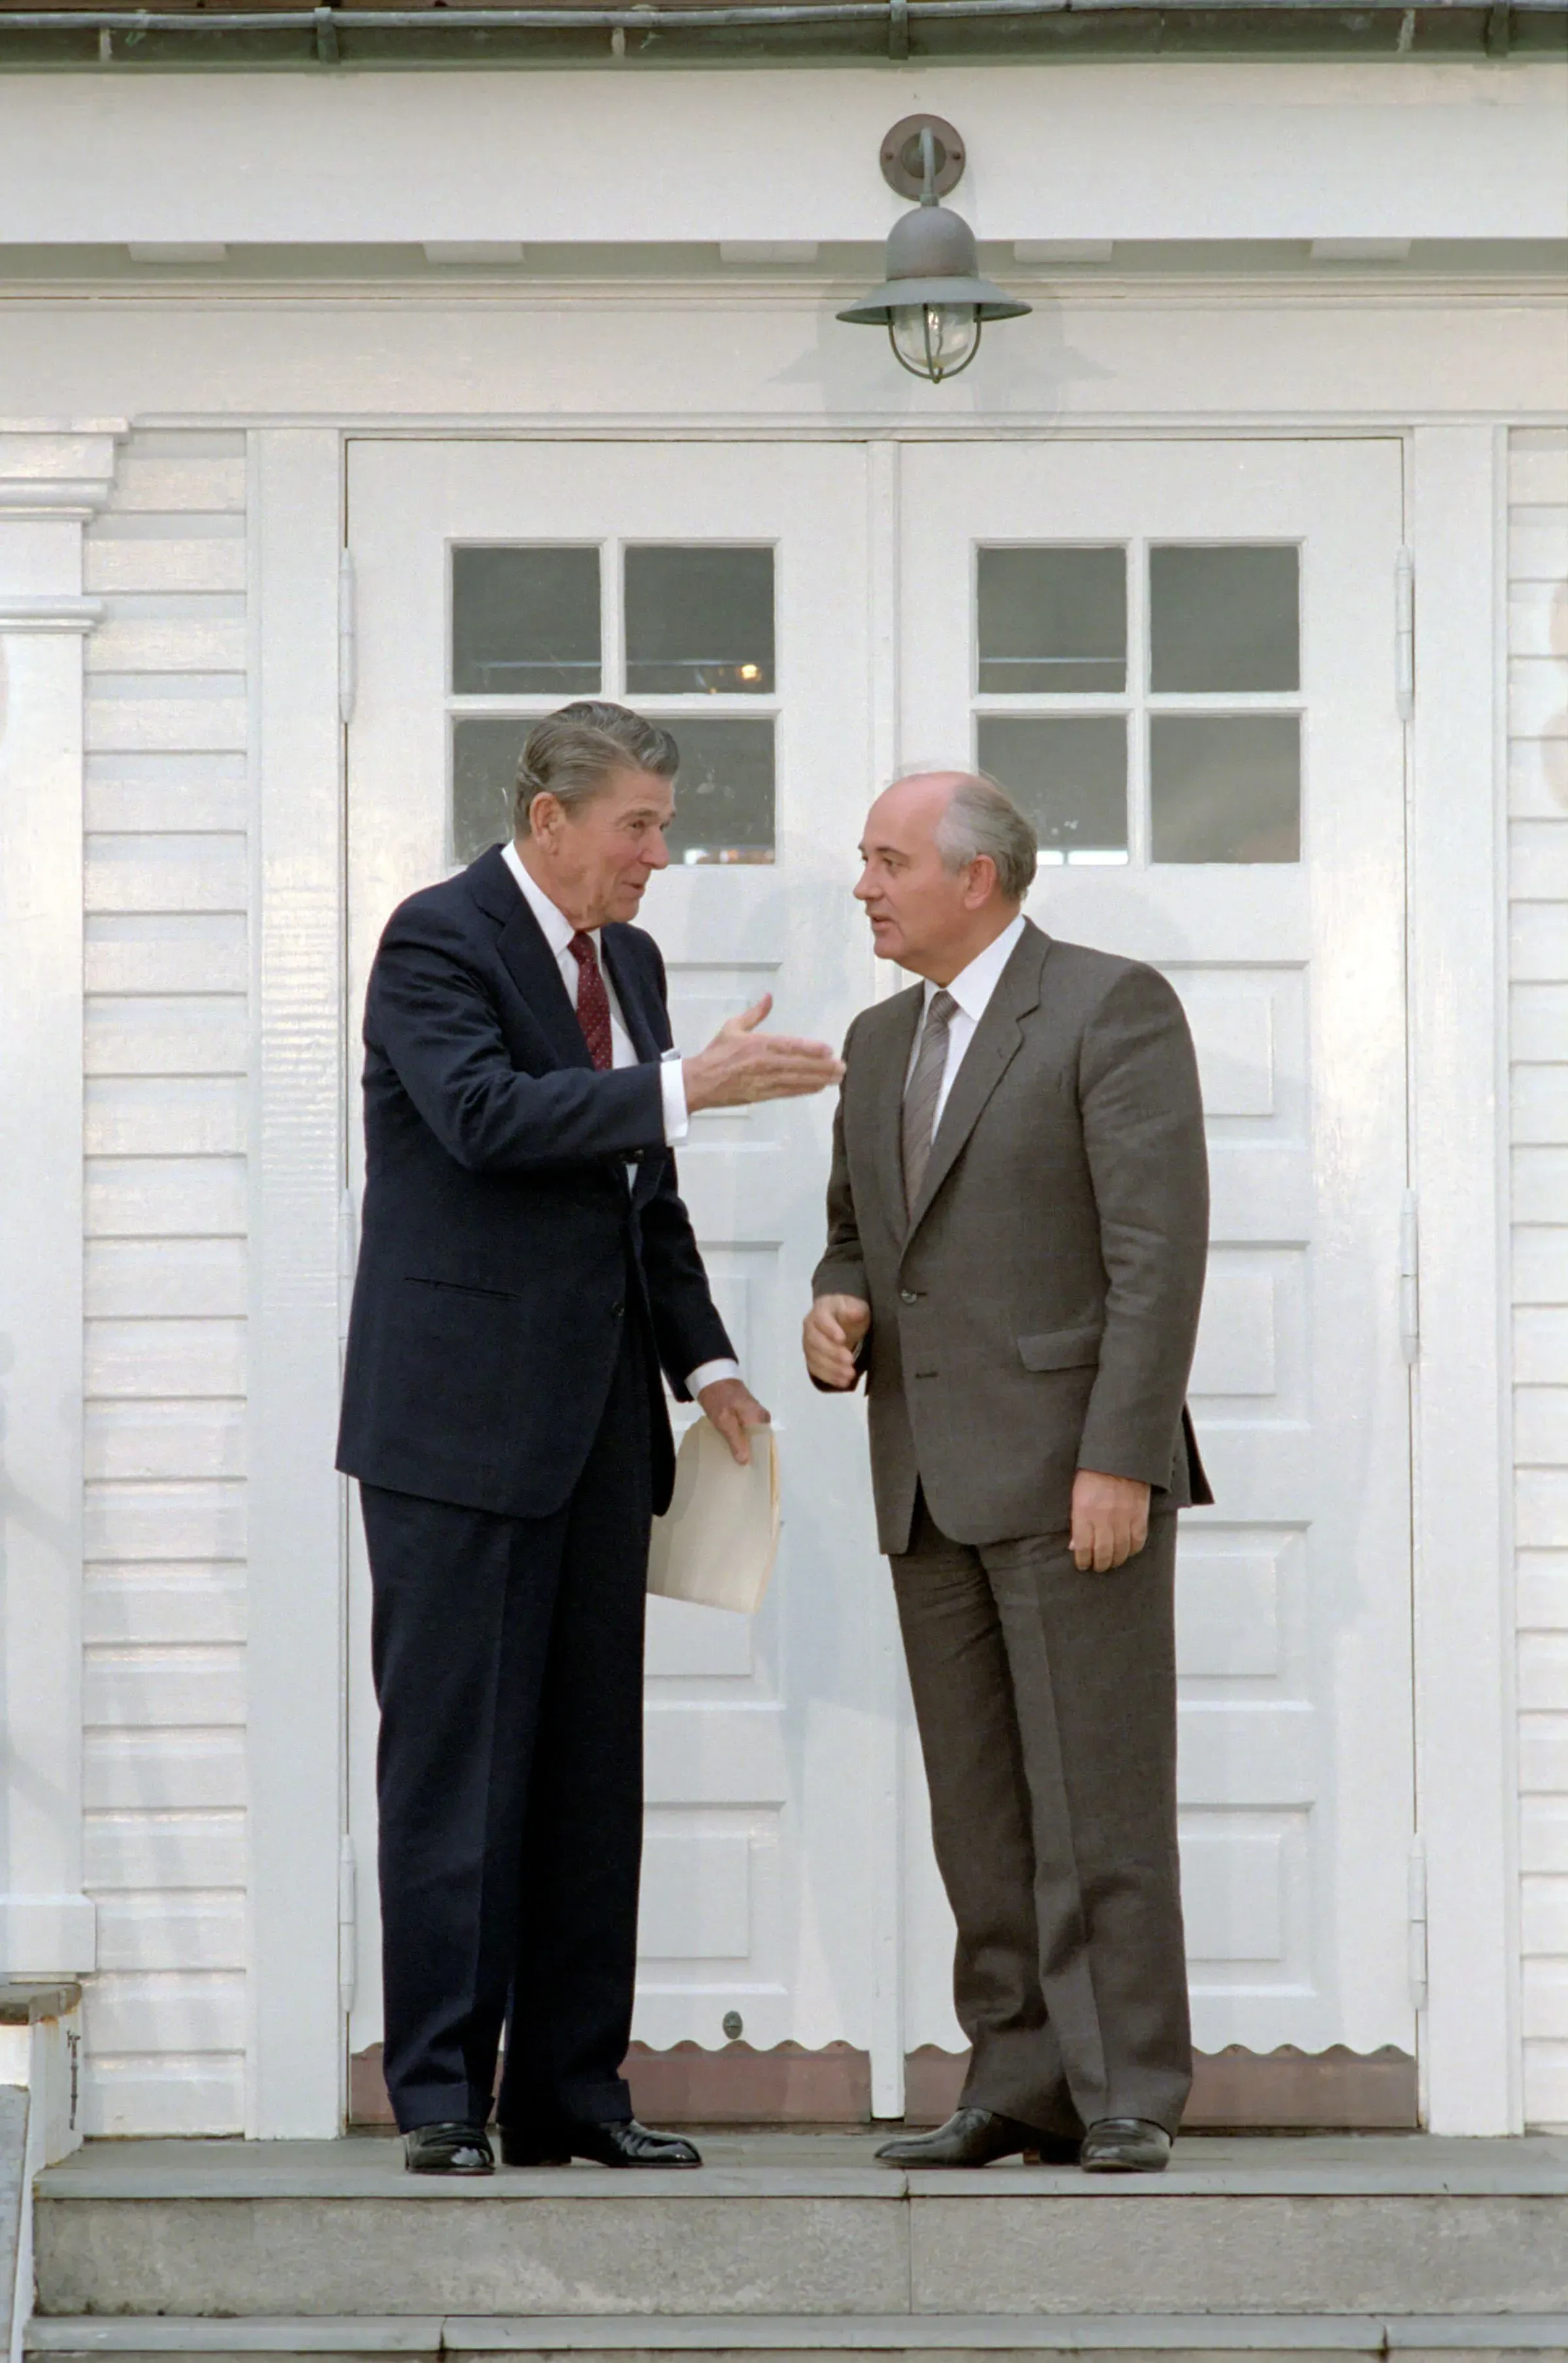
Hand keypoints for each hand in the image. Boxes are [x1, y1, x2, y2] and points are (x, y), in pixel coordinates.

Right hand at [684, 994, 843, 1112]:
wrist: (699, 1082)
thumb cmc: (716, 1054)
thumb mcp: (733, 1027)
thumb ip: (755, 1014)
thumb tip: (768, 997)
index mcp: (757, 1044)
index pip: (789, 1046)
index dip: (810, 1049)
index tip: (828, 1050)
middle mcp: (763, 1063)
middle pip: (798, 1065)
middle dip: (822, 1067)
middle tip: (842, 1067)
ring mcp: (764, 1081)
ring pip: (796, 1080)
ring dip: (818, 1079)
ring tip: (836, 1078)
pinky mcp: (762, 1095)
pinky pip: (787, 1092)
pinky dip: (804, 1090)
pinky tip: (818, 1087)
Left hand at [697, 1376, 770, 1466]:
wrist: (711, 1375)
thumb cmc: (718, 1397)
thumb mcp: (724, 1420)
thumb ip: (736, 1440)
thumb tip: (745, 1461)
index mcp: (760, 1419)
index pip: (764, 1445)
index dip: (757, 1459)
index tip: (748, 1472)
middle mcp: (761, 1418)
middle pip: (758, 1442)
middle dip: (749, 1455)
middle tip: (737, 1470)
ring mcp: (754, 1415)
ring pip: (751, 1437)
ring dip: (743, 1447)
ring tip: (732, 1463)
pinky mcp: (745, 1413)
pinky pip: (745, 1431)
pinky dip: (738, 1439)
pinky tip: (729, 1448)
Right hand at [802, 1294, 870, 1390]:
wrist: (842, 1322)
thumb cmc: (849, 1313)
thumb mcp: (857, 1307)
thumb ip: (856, 1310)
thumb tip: (855, 1313)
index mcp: (821, 1310)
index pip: (821, 1318)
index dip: (829, 1329)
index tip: (842, 1338)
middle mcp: (810, 1327)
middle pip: (815, 1341)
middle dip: (832, 1352)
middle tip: (850, 1360)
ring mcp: (809, 1344)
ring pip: (815, 1358)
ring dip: (832, 1368)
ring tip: (850, 1374)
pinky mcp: (812, 1359)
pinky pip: (817, 1370)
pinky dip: (830, 1377)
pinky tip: (843, 1382)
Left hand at [1071, 1471, 1151, 1571]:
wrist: (1119, 1455)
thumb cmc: (1094, 1471)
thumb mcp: (1076, 1494)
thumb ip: (1076, 1520)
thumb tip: (1074, 1544)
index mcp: (1084, 1512)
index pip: (1083, 1547)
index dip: (1083, 1561)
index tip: (1082, 1565)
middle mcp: (1104, 1518)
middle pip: (1103, 1553)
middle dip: (1099, 1564)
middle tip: (1098, 1566)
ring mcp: (1124, 1517)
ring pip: (1121, 1550)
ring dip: (1116, 1560)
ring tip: (1112, 1562)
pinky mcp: (1140, 1515)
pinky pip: (1138, 1540)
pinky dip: (1133, 1549)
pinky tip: (1128, 1551)